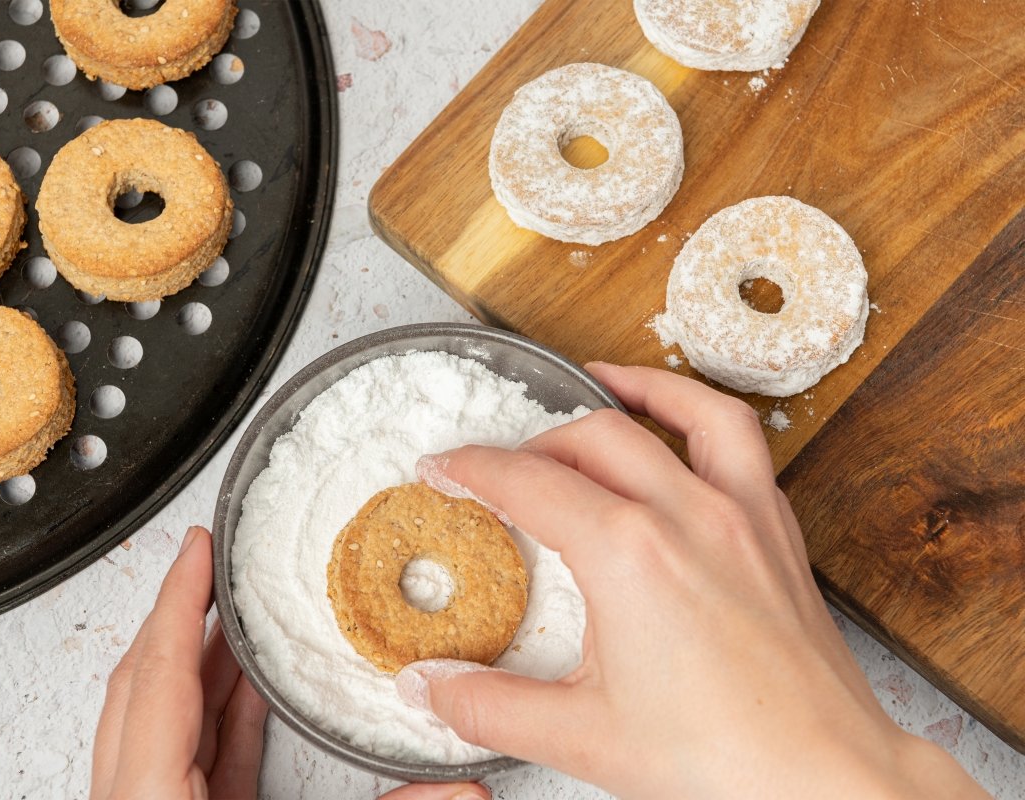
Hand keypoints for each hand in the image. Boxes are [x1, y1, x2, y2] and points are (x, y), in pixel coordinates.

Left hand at [91, 525, 491, 799]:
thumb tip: (463, 794)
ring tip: (241, 620)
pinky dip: (218, 720)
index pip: (155, 683)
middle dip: (182, 622)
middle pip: (145, 692)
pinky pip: (190, 765)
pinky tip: (250, 697)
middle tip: (214, 568)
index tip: (193, 553)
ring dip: (202, 669)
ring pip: (163, 727)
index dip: (177, 607)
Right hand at [397, 365, 989, 799]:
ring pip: (680, 413)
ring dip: (630, 390)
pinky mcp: (776, 529)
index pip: (527, 483)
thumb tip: (428, 687)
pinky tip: (682, 430)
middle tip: (501, 467)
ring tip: (597, 379)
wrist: (826, 778)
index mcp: (626, 553)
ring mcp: (739, 513)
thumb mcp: (582, 737)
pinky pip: (740, 439)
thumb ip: (490, 707)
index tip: (444, 468)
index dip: (473, 468)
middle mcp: (685, 514)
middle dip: (533, 443)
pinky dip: (700, 414)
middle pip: (591, 439)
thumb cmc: (721, 759)